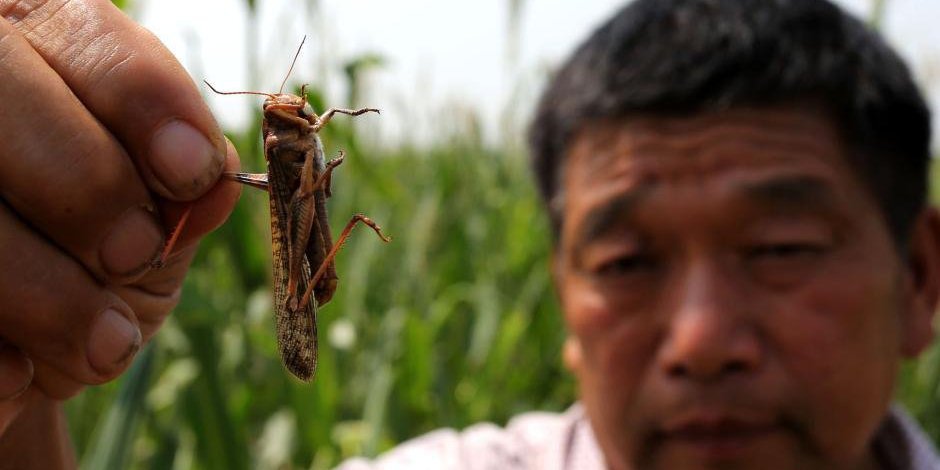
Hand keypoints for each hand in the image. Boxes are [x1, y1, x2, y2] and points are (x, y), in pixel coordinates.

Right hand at [0, 0, 240, 434]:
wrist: (25, 345)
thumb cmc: (99, 257)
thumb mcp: (157, 217)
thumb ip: (186, 190)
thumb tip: (213, 179)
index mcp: (45, 50)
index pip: (92, 41)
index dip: (147, 104)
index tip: (190, 174)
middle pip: (5, 99)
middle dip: (86, 186)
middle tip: (132, 256)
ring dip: (43, 289)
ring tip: (103, 343)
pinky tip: (17, 372)